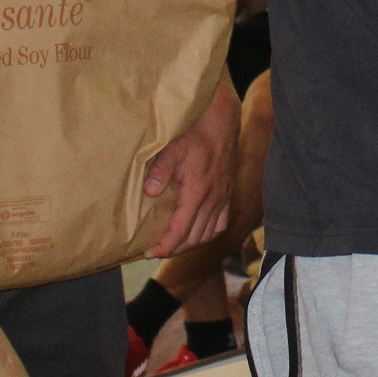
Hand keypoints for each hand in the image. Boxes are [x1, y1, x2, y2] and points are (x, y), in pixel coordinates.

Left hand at [142, 80, 239, 257]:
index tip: (149, 252)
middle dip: (174, 249)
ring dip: (189, 244)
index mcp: (198, 191)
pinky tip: (196, 233)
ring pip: (207, 234)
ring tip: (171, 246)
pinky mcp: (227, 195)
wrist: (223, 123)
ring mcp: (222, 198)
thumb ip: (160, 170)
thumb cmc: (196, 134)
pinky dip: (207, 234)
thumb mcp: (173, 148)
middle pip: (193, 238)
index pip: (181, 230)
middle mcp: (212, 200)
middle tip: (155, 251)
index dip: (165, 246)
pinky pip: (220, 224)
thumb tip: (149, 192)